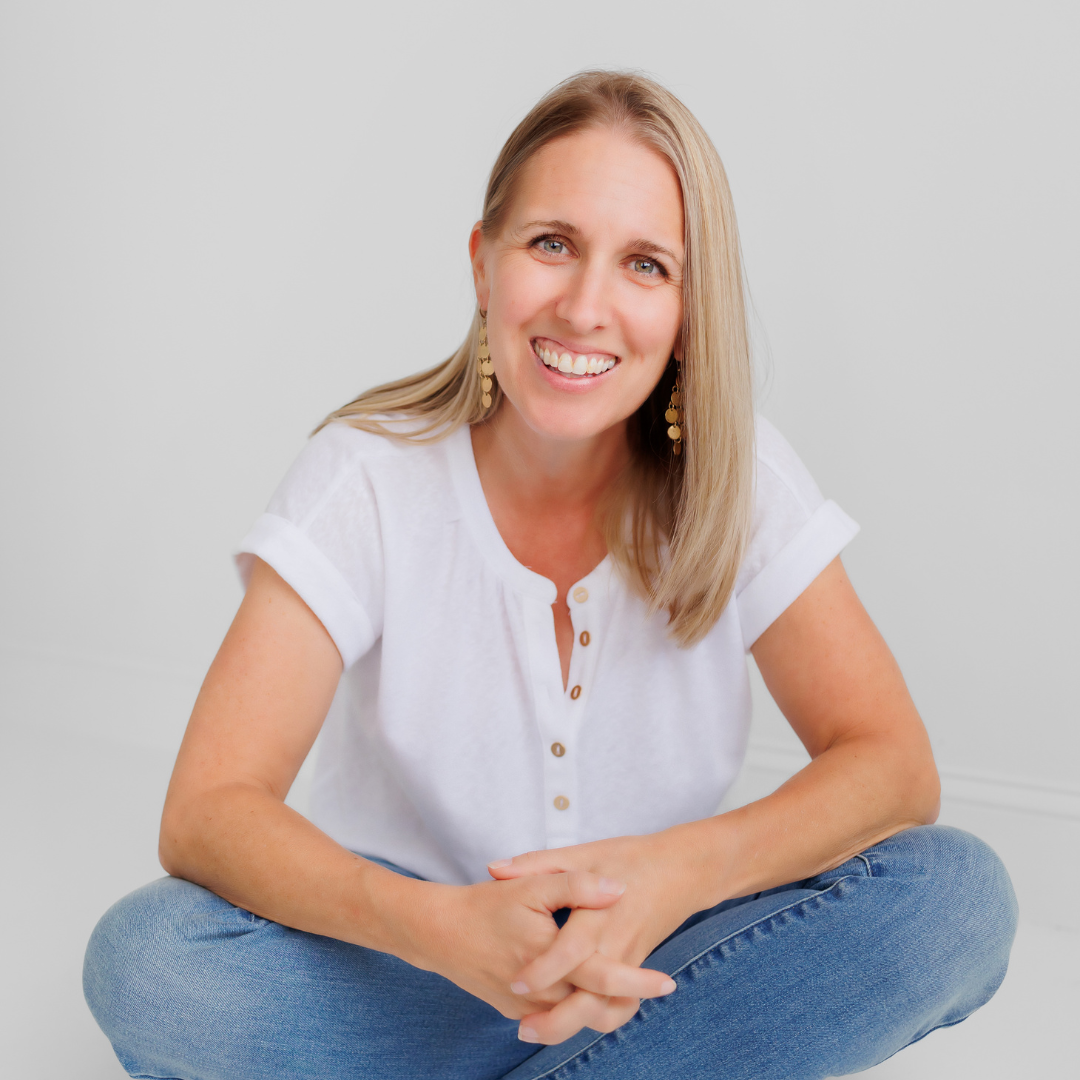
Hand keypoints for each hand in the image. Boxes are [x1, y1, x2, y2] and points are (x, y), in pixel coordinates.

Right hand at [401, 869, 674, 1023]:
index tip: (668, 980)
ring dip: (606, 1007)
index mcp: (551, 960)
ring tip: (630, 988)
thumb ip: (577, 885)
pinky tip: (593, 989)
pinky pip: (557, 1017)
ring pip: (578, 1018)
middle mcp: (541, 994)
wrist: (438, 933)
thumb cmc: (486, 904)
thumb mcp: (532, 886)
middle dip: (629, 1000)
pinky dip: (579, 1007)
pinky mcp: (518, 1012)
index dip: (639, 981)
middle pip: (597, 1008)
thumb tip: (617, 887)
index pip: (605, 978)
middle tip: (658, 984)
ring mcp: (528, 1009)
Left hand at [487, 832, 699, 1043]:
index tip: (515, 985)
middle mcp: (615, 946)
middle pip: (590, 996)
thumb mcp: (583, 853)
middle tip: (523, 1030)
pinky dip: (598, 1020)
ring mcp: (630, 963)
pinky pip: (620, 1007)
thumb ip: (538, 863)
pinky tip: (571, 1021)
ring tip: (537, 1031)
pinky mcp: (638, 970)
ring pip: (606, 1010)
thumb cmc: (629, 858)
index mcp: (599, 915)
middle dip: (557, 1020)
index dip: (542, 971)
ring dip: (576, 1027)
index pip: (570, 953)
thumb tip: (494, 869)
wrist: (682, 870)